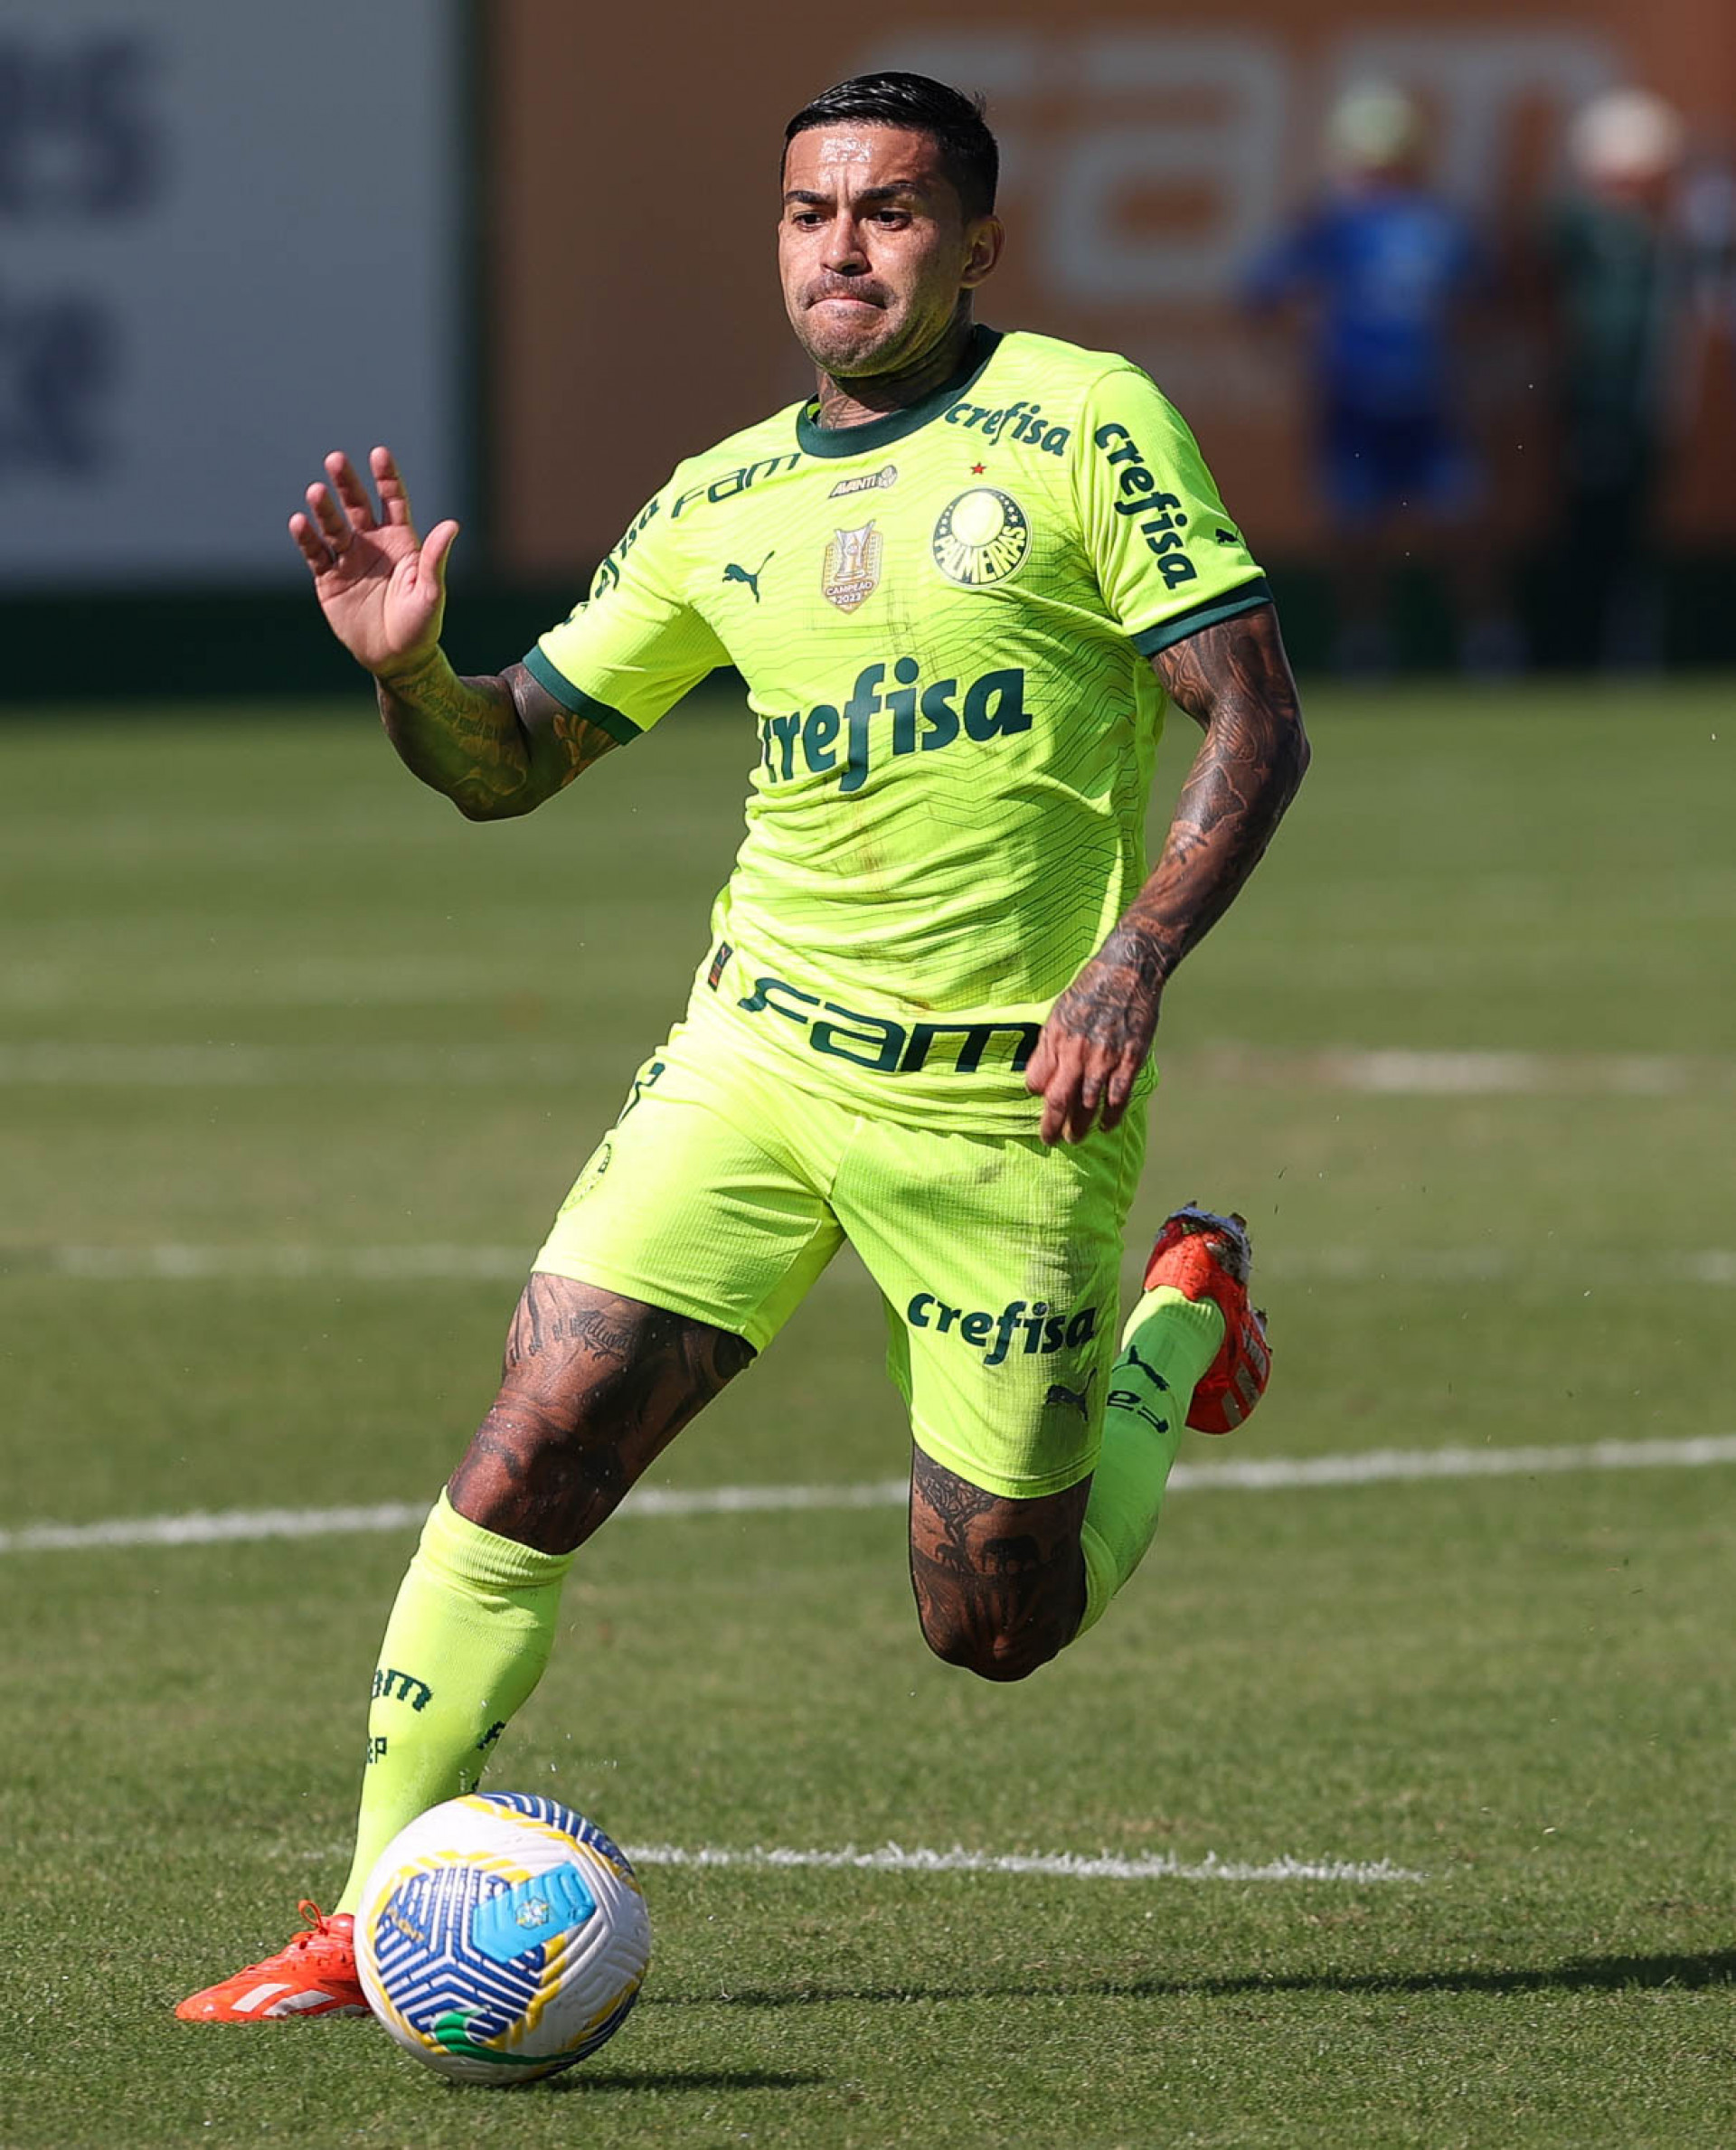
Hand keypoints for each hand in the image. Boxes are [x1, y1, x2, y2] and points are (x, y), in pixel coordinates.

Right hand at [288, 447, 457, 677]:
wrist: (397, 660)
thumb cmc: (421, 627)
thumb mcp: (431, 593)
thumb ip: (435, 559)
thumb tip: (451, 525)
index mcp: (400, 542)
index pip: (392, 501)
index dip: (386, 477)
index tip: (379, 453)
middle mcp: (372, 544)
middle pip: (357, 505)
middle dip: (347, 483)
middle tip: (335, 460)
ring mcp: (348, 560)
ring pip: (333, 526)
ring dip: (324, 508)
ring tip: (315, 491)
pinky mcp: (329, 580)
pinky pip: (315, 554)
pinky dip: (307, 538)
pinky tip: (299, 521)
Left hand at [1025, 928, 1165, 1144]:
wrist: (1127, 971)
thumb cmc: (1089, 991)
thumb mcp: (1057, 1014)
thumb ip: (1046, 1050)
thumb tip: (1034, 1084)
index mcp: (1057, 1039)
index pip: (1040, 1084)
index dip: (1039, 1105)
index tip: (1041, 1115)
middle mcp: (1078, 1051)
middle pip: (1061, 1100)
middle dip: (1054, 1126)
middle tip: (1051, 1140)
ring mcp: (1105, 1056)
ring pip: (1089, 1103)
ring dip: (1082, 1125)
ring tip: (1077, 1137)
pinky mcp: (1130, 1057)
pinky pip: (1119, 1095)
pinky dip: (1112, 1115)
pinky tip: (1106, 1125)